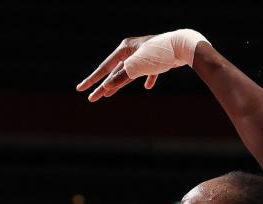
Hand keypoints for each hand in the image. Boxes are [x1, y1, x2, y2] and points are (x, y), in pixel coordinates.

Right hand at [76, 29, 208, 100]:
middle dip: (103, 86)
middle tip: (92, 98)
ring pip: (128, 73)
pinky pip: (149, 72)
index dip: (92, 80)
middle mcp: (132, 51)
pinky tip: (148, 87)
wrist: (182, 46)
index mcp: (124, 49)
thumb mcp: (137, 66)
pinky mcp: (157, 61)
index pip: (105, 68)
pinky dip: (148, 79)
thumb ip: (121, 76)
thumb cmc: (158, 54)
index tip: (80, 89)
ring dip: (119, 84)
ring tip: (107, 94)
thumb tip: (107, 85)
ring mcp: (144, 56)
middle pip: (114, 72)